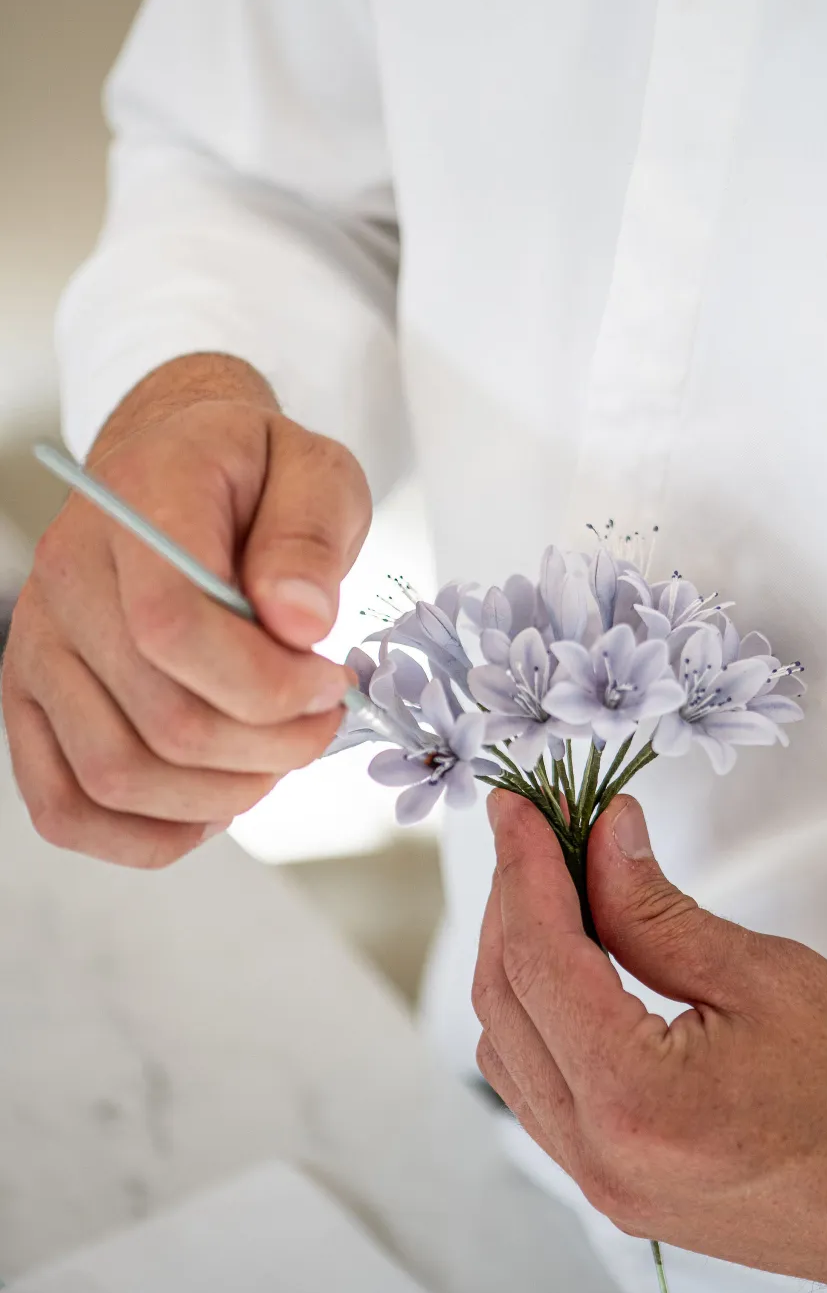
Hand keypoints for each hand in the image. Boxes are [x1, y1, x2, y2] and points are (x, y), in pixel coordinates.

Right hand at [2, 353, 370, 866]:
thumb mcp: (314, 469)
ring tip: (280, 755)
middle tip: (323, 720)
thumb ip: (310, 536)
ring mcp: (38, 646)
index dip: (265, 681)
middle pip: (160, 716)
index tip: (330, 680)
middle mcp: (67, 578)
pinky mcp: (30, 700)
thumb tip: (299, 623)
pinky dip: (146, 835)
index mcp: (138, 505)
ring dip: (222, 794)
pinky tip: (215, 804)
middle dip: (269, 745)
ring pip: (116, 775)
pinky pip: (64, 806)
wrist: (173, 457)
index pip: (173, 624)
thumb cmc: (251, 471)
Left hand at [473, 790, 826, 1292]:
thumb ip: (658, 908)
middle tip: (538, 826)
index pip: (539, 959)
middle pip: (508, 1006)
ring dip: (522, 960)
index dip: (525, 866)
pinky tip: (579, 959)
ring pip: (514, 1053)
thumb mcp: (769, 974)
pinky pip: (547, 1093)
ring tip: (560, 880)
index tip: (519, 803)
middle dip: (514, 904)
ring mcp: (613, 1188)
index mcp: (637, 1106)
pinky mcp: (631, 1190)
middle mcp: (605, 1161)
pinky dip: (546, 1016)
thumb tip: (599, 836)